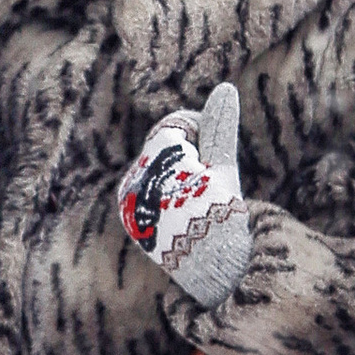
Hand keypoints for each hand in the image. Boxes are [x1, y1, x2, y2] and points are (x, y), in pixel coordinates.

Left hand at [117, 80, 251, 311]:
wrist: (210, 266)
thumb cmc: (222, 213)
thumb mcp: (222, 167)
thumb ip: (219, 126)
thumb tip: (226, 88)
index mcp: (157, 163)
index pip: (177, 126)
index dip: (201, 136)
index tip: (214, 162)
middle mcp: (135, 178)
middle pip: (164, 147)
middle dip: (189, 158)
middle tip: (207, 186)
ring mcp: (128, 199)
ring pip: (156, 168)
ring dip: (177, 176)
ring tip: (195, 202)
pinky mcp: (128, 216)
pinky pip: (147, 189)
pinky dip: (166, 193)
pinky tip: (180, 212)